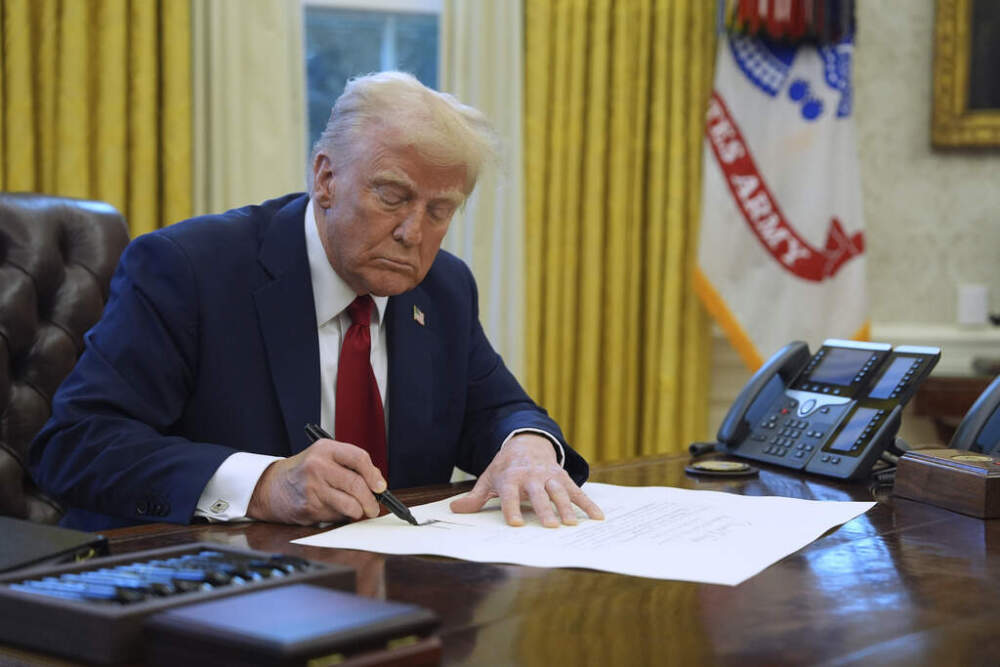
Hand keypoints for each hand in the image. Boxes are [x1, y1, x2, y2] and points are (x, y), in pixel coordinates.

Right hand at [247, 438, 385, 524]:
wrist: (271, 486)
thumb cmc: (304, 471)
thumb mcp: (324, 457)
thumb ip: (350, 465)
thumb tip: (378, 483)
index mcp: (325, 449)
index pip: (359, 458)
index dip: (374, 475)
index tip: (380, 487)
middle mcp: (318, 466)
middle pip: (356, 484)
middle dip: (371, 500)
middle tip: (374, 507)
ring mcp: (312, 488)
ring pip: (349, 505)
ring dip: (358, 512)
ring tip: (357, 510)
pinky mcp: (308, 508)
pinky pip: (336, 516)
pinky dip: (340, 516)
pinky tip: (333, 510)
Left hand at [449, 434, 603, 526]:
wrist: (525, 442)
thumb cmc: (505, 467)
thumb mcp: (488, 479)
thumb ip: (475, 497)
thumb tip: (455, 509)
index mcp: (510, 478)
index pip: (510, 495)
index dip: (513, 509)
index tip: (517, 524)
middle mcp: (531, 476)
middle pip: (538, 494)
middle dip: (545, 509)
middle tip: (551, 526)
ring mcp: (549, 475)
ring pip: (559, 491)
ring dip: (566, 507)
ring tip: (571, 524)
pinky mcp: (563, 476)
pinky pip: (576, 491)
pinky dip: (588, 503)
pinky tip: (597, 517)